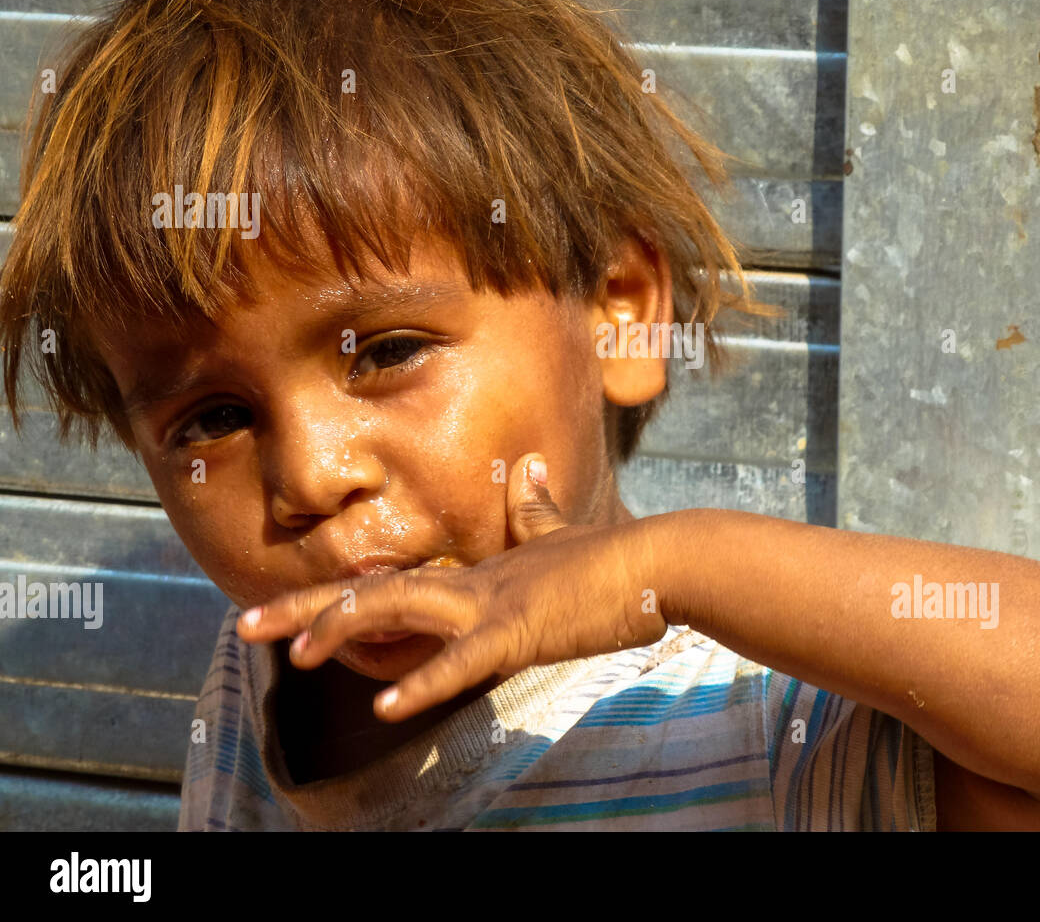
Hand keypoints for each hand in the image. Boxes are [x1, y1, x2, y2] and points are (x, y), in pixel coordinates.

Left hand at [235, 454, 667, 719]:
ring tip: (294, 656)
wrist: (659, 558)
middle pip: (372, 593)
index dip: (333, 598)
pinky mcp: (518, 629)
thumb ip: (539, 511)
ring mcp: (491, 602)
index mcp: (477, 573)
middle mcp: (471, 582)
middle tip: (243, 625)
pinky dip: (423, 682)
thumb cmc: (616, 557)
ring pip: (400, 609)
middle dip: (303, 609)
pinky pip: (461, 661)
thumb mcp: (565, 535)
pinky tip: (386, 708)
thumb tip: (530, 468)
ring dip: (342, 631)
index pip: (391, 585)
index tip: (284, 614)